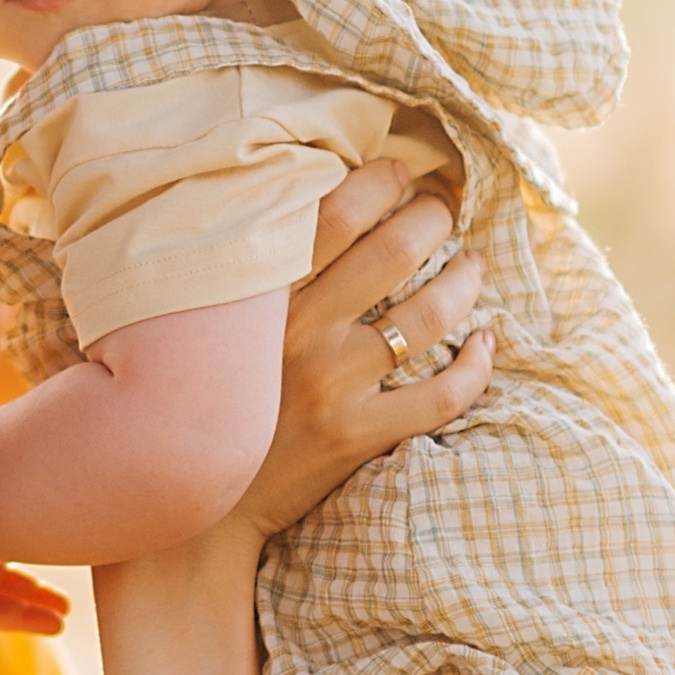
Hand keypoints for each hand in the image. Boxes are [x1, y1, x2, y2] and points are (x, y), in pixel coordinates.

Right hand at [237, 166, 491, 542]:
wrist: (190, 498)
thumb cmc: (209, 391)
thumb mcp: (215, 318)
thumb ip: (255, 267)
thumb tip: (317, 200)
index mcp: (262, 294)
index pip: (336, 212)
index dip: (382, 181)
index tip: (401, 175)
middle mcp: (298, 333)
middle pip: (394, 251)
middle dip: (434, 218)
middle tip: (443, 211)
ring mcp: (331, 386)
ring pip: (428, 318)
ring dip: (463, 281)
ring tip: (473, 265)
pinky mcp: (355, 436)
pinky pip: (440, 396)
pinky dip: (475, 366)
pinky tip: (484, 344)